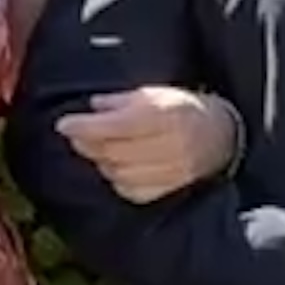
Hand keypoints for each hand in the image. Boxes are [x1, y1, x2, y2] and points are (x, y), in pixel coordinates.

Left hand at [53, 82, 239, 203]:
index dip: (87, 126)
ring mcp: (173, 170)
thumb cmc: (181, 109)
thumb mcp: (155, 93)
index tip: (63, 124)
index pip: (119, 125)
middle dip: (88, 144)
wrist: (220, 135)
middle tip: (76, 135)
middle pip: (115, 151)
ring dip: (101, 162)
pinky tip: (116, 167)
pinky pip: (132, 191)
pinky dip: (117, 180)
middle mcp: (172, 144)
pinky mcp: (171, 189)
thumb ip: (122, 100)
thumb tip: (92, 107)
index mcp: (167, 115)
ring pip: (120, 173)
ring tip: (97, 149)